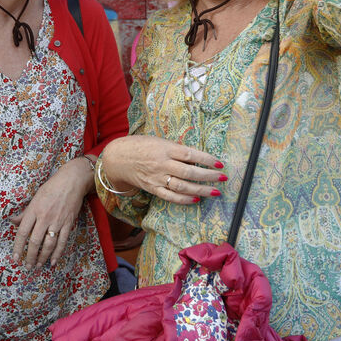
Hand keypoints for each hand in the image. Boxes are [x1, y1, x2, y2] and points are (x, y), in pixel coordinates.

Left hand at [10, 158, 90, 267]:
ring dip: (42, 257)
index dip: (18, 247)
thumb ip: (25, 213)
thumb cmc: (51, 188)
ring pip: (48, 244)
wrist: (72, 181)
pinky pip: (62, 242)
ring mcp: (57, 221)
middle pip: (35, 241)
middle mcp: (45, 217)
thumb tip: (13, 222)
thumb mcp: (34, 198)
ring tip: (37, 265)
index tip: (15, 258)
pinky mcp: (68, 224)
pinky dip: (57, 253)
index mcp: (34, 210)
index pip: (23, 232)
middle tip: (27, 266)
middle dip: (30, 256)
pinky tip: (53, 261)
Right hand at [100, 135, 225, 204]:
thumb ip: (176, 149)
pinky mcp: (152, 188)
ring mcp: (157, 178)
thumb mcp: (159, 141)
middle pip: (189, 172)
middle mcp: (161, 164)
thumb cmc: (141, 146)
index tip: (220, 163)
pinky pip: (170, 196)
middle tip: (223, 178)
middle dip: (208, 176)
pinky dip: (184, 199)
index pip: (189, 154)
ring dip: (201, 190)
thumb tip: (197, 157)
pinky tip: (196, 199)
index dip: (206, 159)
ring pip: (182, 186)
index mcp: (164, 148)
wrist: (118, 158)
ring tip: (215, 191)